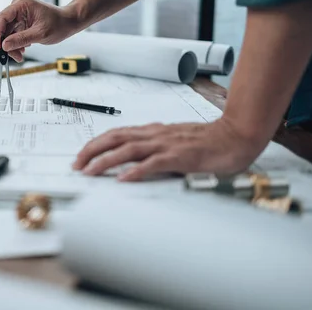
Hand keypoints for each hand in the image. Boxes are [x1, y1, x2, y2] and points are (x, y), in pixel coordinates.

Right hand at [0, 0, 80, 61]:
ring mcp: (19, 14)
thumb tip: (4, 46)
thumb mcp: (40, 34)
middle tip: (12, 56)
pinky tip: (23, 50)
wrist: (68, 22)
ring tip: (20, 56)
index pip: (2, 18)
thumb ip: (21, 39)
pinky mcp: (21, 22)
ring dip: (12, 45)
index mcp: (22, 4)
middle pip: (3, 26)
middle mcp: (18, 7)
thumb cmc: (59, 23)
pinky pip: (13, 34)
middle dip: (6, 43)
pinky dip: (16, 43)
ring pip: (7, 32)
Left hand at [71, 119, 265, 180]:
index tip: (82, 155)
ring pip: (128, 150)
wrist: (235, 136)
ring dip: (106, 160)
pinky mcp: (179, 156)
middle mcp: (155, 135)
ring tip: (90, 171)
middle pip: (115, 138)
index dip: (96, 144)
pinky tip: (123, 178)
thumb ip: (154, 149)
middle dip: (92, 150)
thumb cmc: (206, 141)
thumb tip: (133, 163)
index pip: (116, 134)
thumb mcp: (173, 142)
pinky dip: (136, 170)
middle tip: (76, 164)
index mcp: (152, 132)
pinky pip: (153, 163)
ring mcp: (166, 144)